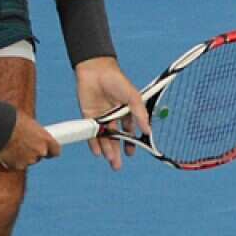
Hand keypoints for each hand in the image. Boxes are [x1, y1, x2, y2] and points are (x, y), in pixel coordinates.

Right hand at [0, 113, 60, 170]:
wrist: (0, 127)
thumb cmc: (14, 120)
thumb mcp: (30, 124)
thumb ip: (35, 135)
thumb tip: (34, 138)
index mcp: (46, 140)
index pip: (55, 151)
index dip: (50, 151)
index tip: (47, 151)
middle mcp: (40, 151)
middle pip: (39, 156)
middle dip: (33, 152)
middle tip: (23, 144)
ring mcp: (29, 160)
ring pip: (27, 161)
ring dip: (21, 156)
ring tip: (12, 145)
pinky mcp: (17, 166)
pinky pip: (15, 164)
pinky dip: (11, 160)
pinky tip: (6, 151)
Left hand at [75, 56, 150, 170]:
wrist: (96, 70)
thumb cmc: (117, 80)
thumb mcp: (133, 97)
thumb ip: (140, 115)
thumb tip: (148, 131)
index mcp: (126, 111)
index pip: (129, 131)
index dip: (130, 142)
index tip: (131, 153)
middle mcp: (113, 116)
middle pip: (115, 138)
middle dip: (117, 151)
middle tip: (118, 165)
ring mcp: (100, 116)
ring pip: (104, 137)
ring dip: (107, 149)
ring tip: (111, 161)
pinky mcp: (88, 115)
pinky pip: (91, 132)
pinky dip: (93, 143)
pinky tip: (97, 152)